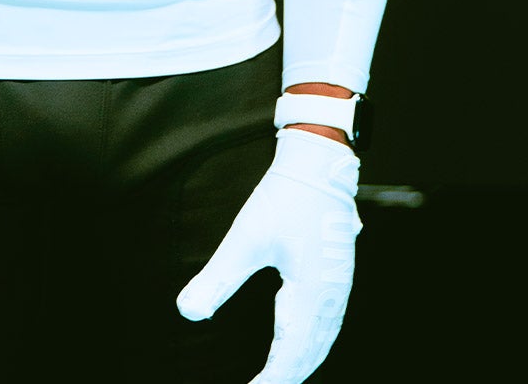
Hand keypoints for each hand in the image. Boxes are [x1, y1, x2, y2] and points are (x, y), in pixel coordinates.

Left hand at [176, 129, 361, 383]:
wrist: (319, 165)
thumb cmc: (285, 198)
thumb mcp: (245, 238)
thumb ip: (217, 278)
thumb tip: (187, 312)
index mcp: (312, 295)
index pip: (291, 355)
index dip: (271, 379)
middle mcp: (332, 298)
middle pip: (311, 354)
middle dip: (287, 375)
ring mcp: (340, 288)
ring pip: (323, 341)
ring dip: (301, 362)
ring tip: (278, 375)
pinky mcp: (339, 276)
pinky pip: (328, 324)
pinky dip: (312, 343)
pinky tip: (299, 342)